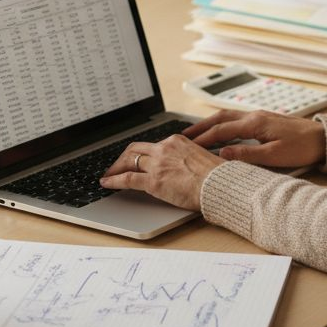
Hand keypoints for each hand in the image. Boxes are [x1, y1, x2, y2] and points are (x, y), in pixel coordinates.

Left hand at [99, 134, 224, 210]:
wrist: (219, 185)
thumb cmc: (217, 177)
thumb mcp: (201, 160)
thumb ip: (187, 160)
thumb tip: (183, 169)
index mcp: (177, 141)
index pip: (152, 145)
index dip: (140, 153)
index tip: (136, 159)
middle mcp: (164, 148)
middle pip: (135, 149)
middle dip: (123, 158)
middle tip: (117, 166)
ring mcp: (157, 164)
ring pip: (128, 161)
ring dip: (116, 168)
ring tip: (109, 176)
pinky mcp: (153, 180)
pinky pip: (126, 179)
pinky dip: (113, 180)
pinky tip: (107, 184)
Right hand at [184, 109, 326, 168]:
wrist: (324, 138)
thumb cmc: (303, 148)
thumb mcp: (275, 156)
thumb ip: (248, 154)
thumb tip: (223, 154)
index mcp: (255, 123)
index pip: (221, 130)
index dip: (202, 138)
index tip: (187, 146)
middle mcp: (254, 115)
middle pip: (220, 118)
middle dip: (200, 126)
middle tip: (183, 135)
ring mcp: (259, 115)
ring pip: (227, 116)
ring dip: (210, 123)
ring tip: (196, 132)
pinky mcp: (265, 119)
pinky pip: (236, 119)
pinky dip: (222, 124)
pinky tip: (220, 131)